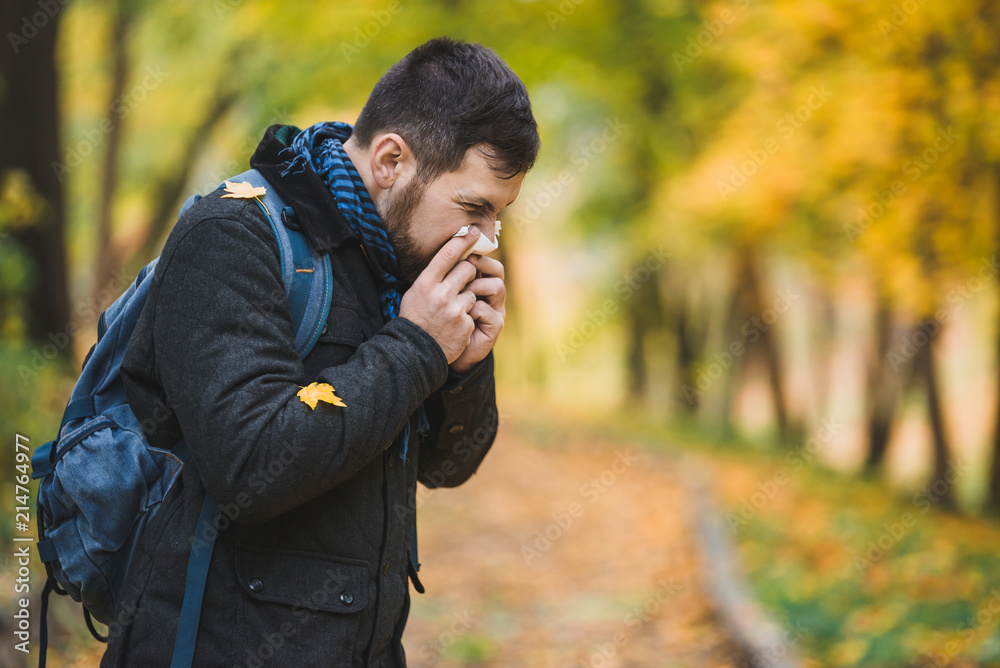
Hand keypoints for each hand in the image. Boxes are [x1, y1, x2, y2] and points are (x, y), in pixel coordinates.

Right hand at [399, 228, 479, 363]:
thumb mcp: (415, 293)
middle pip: (467, 269)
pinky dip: (467, 316)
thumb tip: (451, 255)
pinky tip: (455, 325)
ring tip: (453, 310)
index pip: (448, 254)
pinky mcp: (465, 324)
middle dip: (469, 272)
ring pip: (473, 291)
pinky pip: (474, 311)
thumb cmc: (415, 318)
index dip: (463, 240)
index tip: (473, 232)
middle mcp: (440, 294)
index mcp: (425, 284)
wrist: (415, 351)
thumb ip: (432, 276)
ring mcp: (454, 310)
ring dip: (467, 298)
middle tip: (464, 279)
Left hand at [450, 253, 504, 374]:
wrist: (444, 351)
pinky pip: (486, 309)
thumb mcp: (441, 295)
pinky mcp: (495, 325)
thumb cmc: (440, 321)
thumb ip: (445, 278)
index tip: (465, 246)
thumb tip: (440, 254)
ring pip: (496, 286)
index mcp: (479, 284)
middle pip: (497, 270)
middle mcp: (491, 295)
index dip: (478, 253)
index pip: (485, 262)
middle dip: (481, 264)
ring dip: (477, 285)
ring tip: (462, 291)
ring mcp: (495, 309)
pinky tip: (462, 314)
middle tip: (468, 263)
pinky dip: (474, 309)